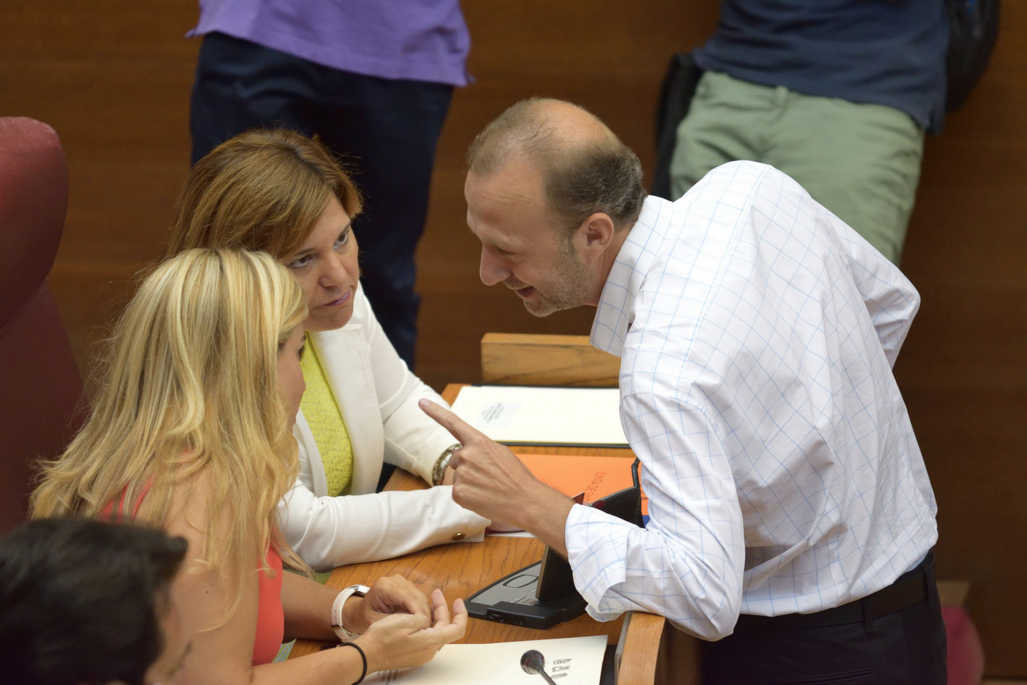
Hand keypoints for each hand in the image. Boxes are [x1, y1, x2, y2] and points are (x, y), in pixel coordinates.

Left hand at [344, 575, 431, 633]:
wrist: (360, 611)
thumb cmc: (365, 617)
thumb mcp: (375, 623)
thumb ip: (393, 622)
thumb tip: (413, 625)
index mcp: (384, 587)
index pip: (408, 598)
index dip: (418, 613)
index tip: (423, 627)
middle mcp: (394, 580)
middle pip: (417, 596)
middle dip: (424, 613)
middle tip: (427, 631)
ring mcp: (401, 581)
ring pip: (421, 596)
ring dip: (425, 612)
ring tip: (426, 628)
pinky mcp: (406, 586)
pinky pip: (419, 597)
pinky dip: (422, 609)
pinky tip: (422, 622)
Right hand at [356, 588, 466, 672]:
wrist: (367, 653)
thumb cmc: (383, 639)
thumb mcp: (407, 619)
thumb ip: (424, 617)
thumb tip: (427, 617)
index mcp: (431, 642)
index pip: (457, 628)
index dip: (461, 613)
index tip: (458, 601)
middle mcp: (429, 651)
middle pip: (445, 627)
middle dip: (442, 608)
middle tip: (436, 594)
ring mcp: (421, 654)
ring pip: (436, 631)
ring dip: (434, 615)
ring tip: (426, 601)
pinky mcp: (414, 654)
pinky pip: (426, 637)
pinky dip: (426, 624)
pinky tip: (417, 615)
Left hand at [418, 399, 574, 552]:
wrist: (525, 501)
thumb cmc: (516, 478)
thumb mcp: (500, 453)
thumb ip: (480, 449)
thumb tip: (467, 453)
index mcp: (479, 442)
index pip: (453, 423)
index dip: (435, 412)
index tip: (421, 402)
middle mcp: (466, 455)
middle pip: (457, 459)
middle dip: (468, 466)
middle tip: (488, 476)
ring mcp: (461, 474)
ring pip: (458, 477)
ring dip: (470, 482)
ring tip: (489, 488)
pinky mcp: (458, 493)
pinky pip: (458, 492)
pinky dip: (468, 496)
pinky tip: (483, 497)